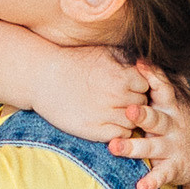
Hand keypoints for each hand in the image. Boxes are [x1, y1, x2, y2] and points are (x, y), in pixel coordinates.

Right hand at [30, 38, 158, 146]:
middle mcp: (116, 95)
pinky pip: (119, 135)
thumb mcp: (103, 53)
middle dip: (133, 103)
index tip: (127, 87)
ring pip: (133, 122)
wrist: (43, 77)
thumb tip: (145, 65)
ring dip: (126, 119)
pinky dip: (117, 131)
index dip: (137, 87)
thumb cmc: (73, 62)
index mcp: (121, 76)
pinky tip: (106, 122)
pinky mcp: (94, 130)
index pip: (145, 86)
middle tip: (119, 100)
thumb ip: (127, 60)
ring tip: (112, 112)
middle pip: (141, 105)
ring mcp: (106, 114)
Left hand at [113, 65, 189, 188]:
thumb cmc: (188, 124)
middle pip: (155, 118)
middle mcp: (171, 126)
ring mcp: (172, 147)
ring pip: (151, 147)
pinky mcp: (174, 168)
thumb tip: (145, 56)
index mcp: (171, 108)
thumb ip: (166, 82)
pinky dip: (151, 182)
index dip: (152, 76)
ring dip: (133, 147)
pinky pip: (161, 175)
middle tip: (128, 111)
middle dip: (142, 115)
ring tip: (115, 147)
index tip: (139, 65)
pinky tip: (140, 187)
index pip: (162, 88)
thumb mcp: (181, 102)